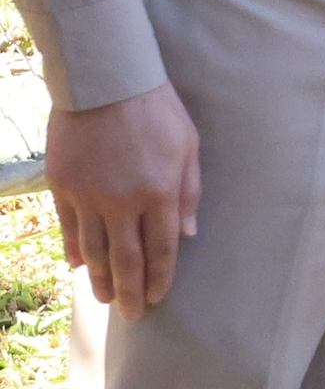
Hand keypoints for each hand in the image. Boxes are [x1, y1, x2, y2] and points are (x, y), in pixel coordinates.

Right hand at [46, 82, 196, 317]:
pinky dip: (74, 251)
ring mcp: (89, 196)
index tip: (160, 296)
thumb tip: (187, 234)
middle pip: (126, 259)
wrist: (107, 81)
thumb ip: (188, 191)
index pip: (162, 248)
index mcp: (159, 191)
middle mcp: (122, 201)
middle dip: (131, 291)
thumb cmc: (156, 109)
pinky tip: (79, 267)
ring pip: (93, 251)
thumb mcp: (188, 144)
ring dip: (100, 279)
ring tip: (107, 298)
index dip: (161, 276)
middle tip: (133, 315)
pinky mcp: (63, 187)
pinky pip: (69, 229)